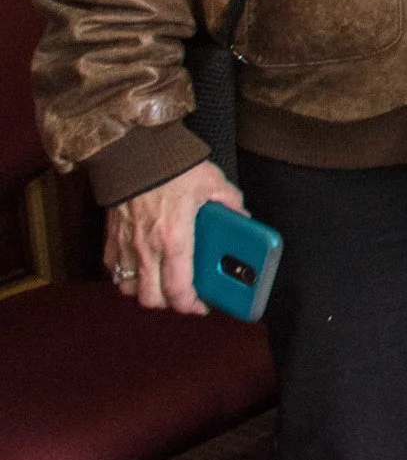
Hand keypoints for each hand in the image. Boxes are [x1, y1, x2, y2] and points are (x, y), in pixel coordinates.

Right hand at [104, 159, 243, 314]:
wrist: (133, 153)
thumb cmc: (172, 168)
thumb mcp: (212, 182)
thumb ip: (231, 202)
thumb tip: (243, 217)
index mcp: (174, 239)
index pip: (178, 288)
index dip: (190, 306)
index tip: (202, 307)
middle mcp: (146, 248)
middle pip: (150, 298)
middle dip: (169, 304)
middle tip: (183, 296)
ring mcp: (125, 246)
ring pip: (128, 289)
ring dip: (146, 291)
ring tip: (162, 283)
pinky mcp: (110, 239)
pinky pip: (113, 271)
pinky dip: (126, 276)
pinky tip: (142, 266)